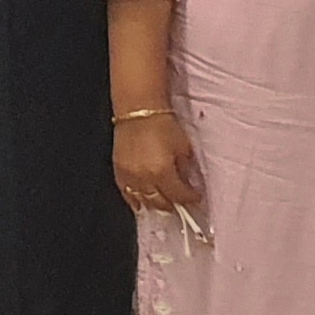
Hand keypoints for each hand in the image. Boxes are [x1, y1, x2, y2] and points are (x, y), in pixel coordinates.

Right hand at [115, 103, 205, 220]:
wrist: (139, 110)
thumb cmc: (162, 124)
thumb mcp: (183, 147)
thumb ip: (185, 169)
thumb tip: (187, 182)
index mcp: (163, 172)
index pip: (179, 196)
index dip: (190, 198)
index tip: (195, 197)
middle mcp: (145, 178)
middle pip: (162, 203)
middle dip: (174, 204)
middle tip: (181, 201)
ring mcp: (130, 176)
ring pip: (144, 202)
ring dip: (156, 204)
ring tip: (164, 203)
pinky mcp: (119, 171)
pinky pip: (127, 194)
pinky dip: (136, 200)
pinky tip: (142, 202)